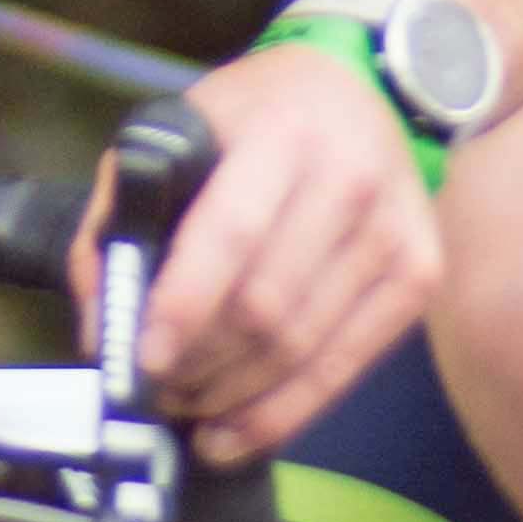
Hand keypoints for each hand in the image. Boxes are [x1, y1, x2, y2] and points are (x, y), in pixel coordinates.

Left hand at [120, 38, 445, 463]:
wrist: (359, 89)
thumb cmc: (253, 119)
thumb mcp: (175, 131)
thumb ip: (121, 217)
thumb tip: (102, 329)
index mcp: (284, 134)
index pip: (232, 234)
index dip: (184, 307)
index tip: (144, 362)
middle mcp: (352, 180)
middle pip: (267, 307)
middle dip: (200, 365)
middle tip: (154, 391)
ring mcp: (394, 231)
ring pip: (303, 347)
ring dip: (234, 397)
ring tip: (186, 407)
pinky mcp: (419, 274)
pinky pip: (346, 366)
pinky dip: (285, 413)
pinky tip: (235, 432)